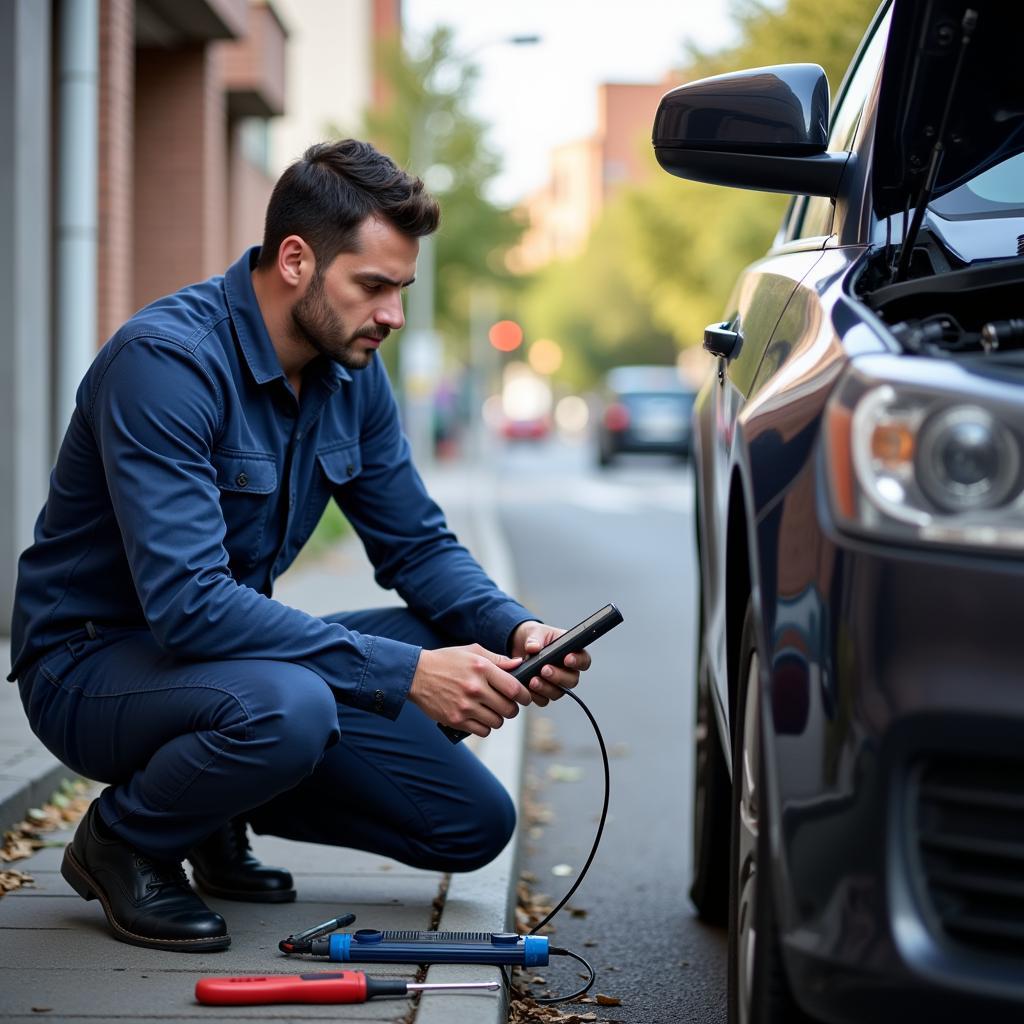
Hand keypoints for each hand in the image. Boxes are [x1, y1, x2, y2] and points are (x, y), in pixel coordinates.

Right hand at [409, 644, 531, 737]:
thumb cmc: (446, 661)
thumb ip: (497, 659)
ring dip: (498, 718)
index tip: (524, 697)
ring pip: (497, 722)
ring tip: (491, 711)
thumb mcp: (472, 652)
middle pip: (508, 709)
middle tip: (507, 705)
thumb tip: (519, 664)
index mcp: (482, 668)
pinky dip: (484, 727)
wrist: (416, 674)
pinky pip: (482, 731)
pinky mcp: (456, 720)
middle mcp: (475, 688)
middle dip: (512, 709)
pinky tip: (479, 718)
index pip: (514, 688)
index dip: (524, 695)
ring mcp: (465, 706)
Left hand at [510, 621, 591, 706]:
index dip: (578, 662)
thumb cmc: (535, 637)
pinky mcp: (543, 692)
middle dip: (558, 677)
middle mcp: (567, 670)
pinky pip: (543, 699)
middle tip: (545, 670)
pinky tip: (527, 688)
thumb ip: (535, 639)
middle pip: (572, 680)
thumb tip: (533, 647)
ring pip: (558, 692)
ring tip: (533, 680)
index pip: (583, 660)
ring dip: (546, 688)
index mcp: (571, 652)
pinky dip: (535, 695)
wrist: (519, 646)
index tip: (567, 659)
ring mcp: (556, 683)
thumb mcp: (535, 632)